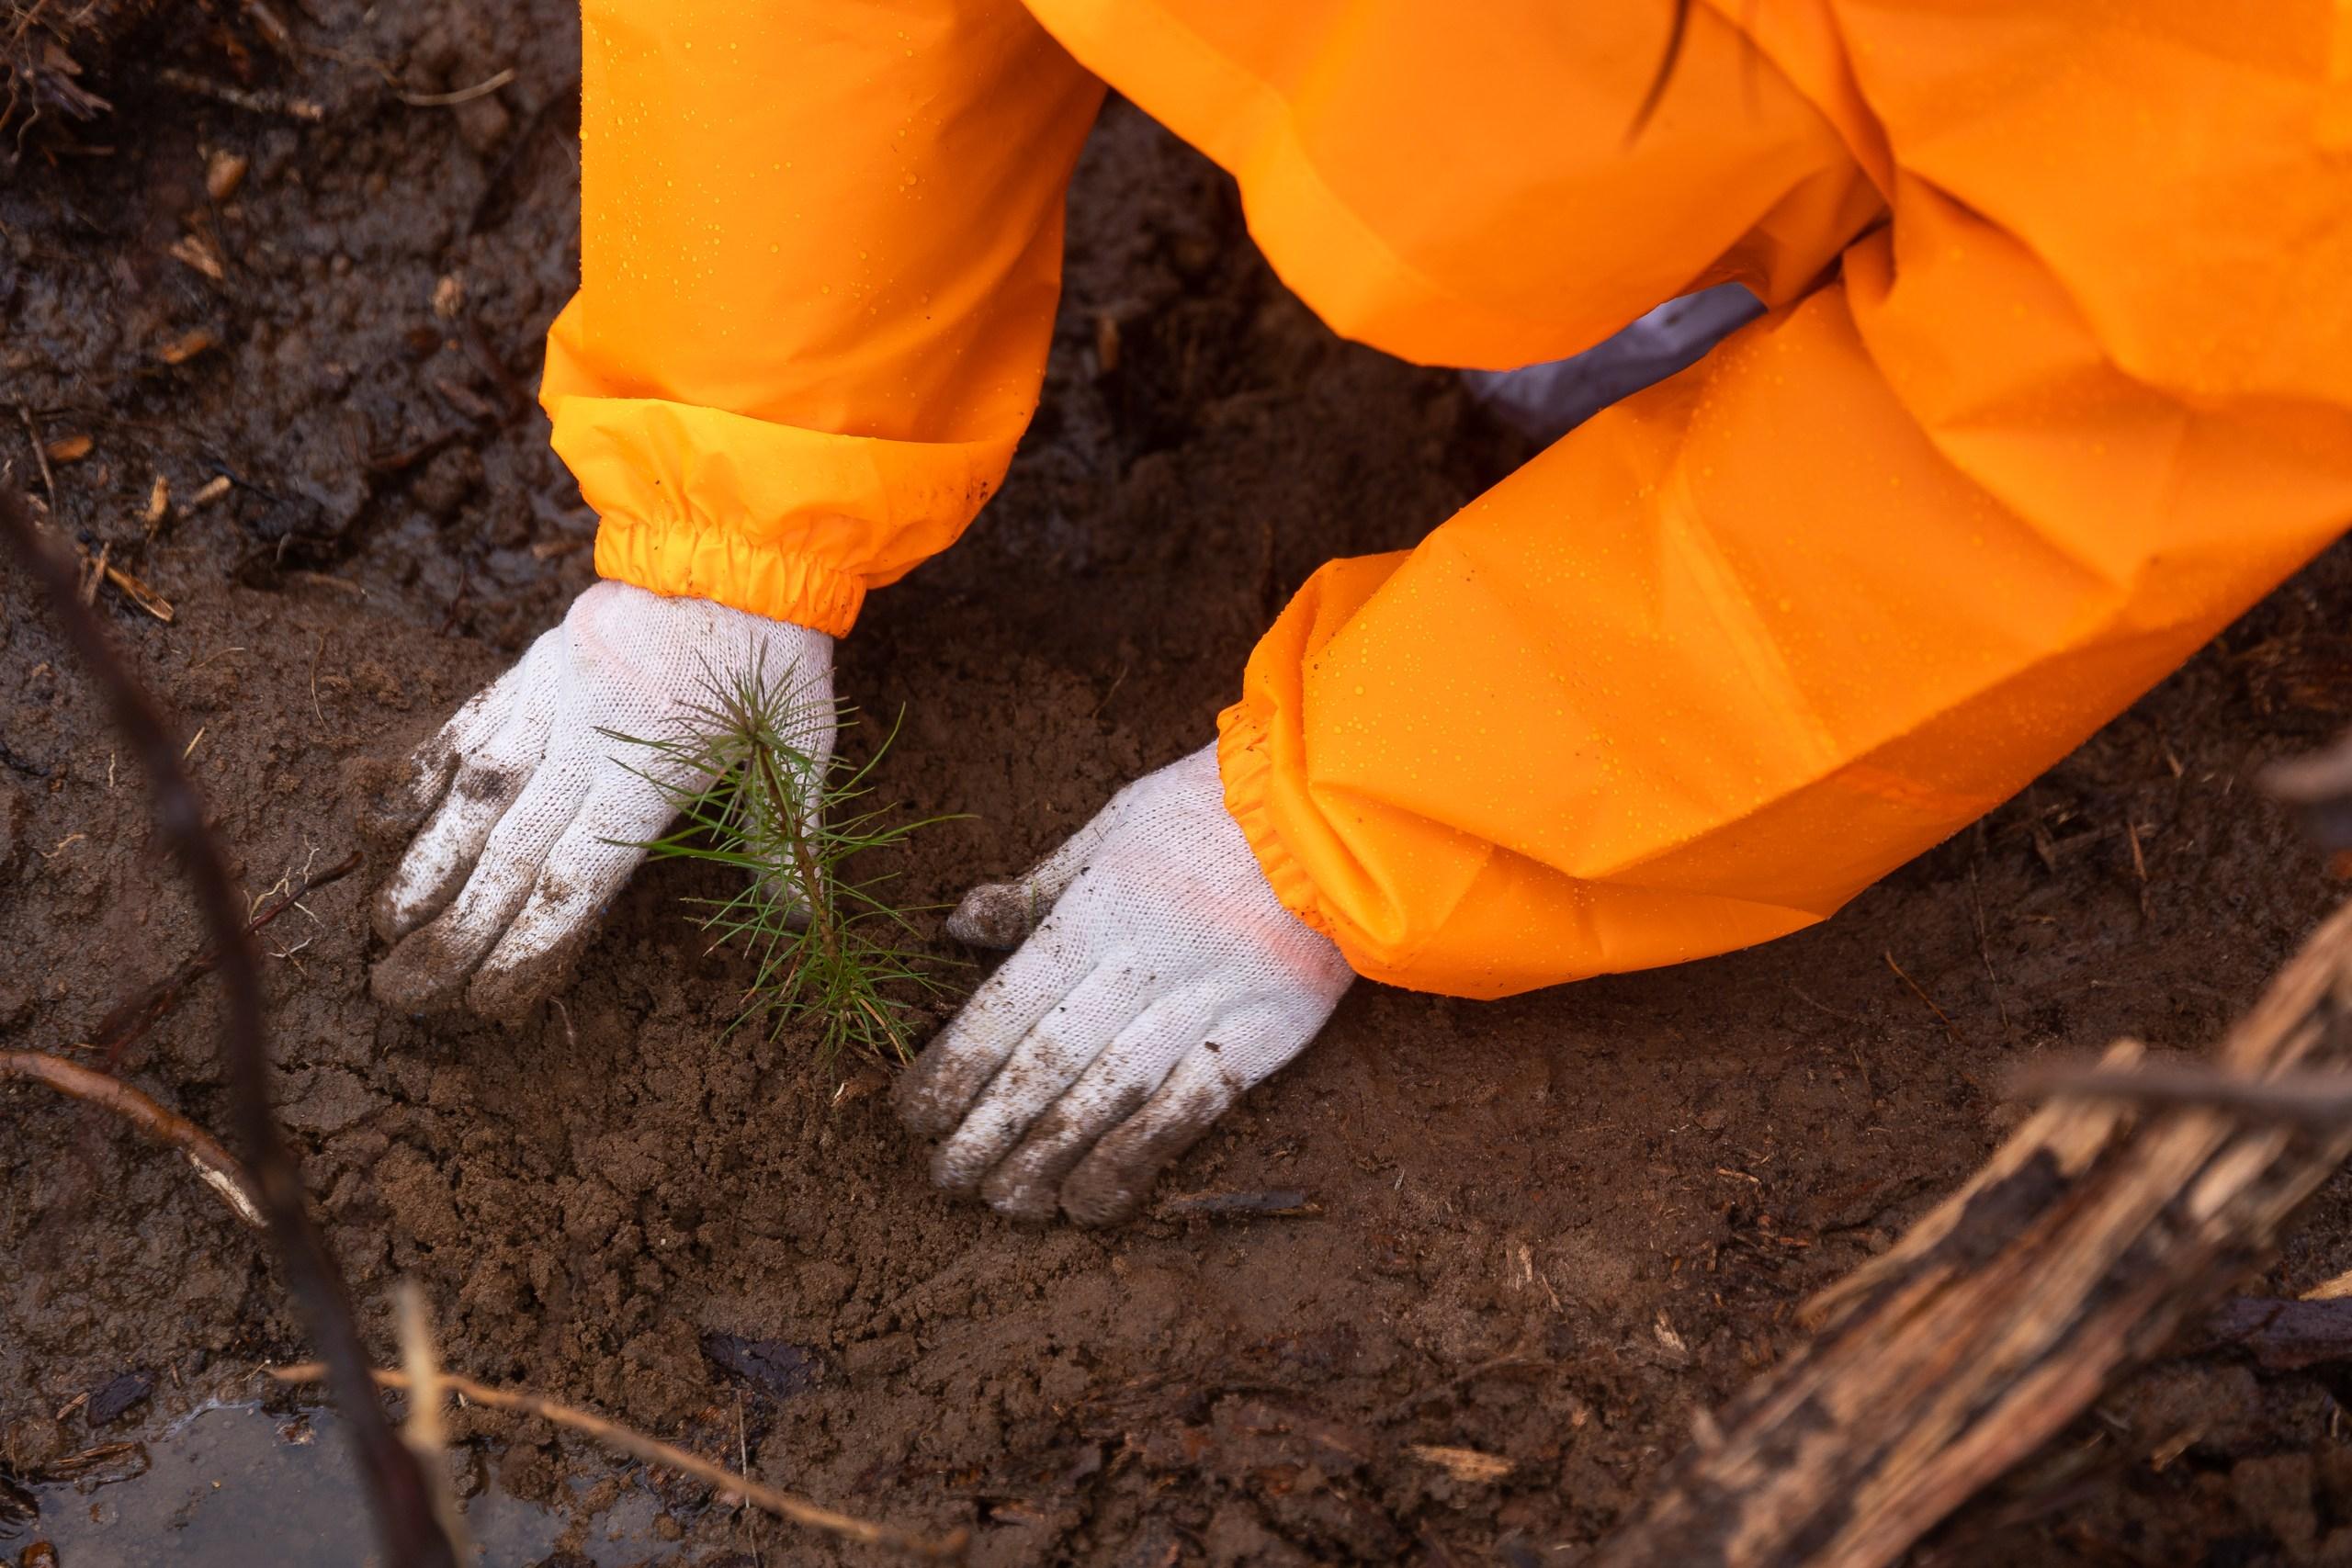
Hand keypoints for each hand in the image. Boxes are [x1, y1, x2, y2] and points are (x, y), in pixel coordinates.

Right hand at [367, 580, 833, 1022]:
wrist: (736, 553)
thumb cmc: (773, 661)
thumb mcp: (799, 748)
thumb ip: (789, 838)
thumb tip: (801, 920)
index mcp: (652, 776)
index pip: (576, 879)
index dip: (528, 945)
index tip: (490, 1000)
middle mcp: (586, 745)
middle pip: (508, 852)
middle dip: (454, 929)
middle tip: (406, 991)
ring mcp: (548, 703)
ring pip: (470, 794)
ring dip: (422, 863)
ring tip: (383, 927)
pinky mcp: (527, 668)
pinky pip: (462, 724)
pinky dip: (416, 771)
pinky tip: (377, 819)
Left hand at [896, 745, 1353, 1224]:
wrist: (1338, 810)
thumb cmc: (1211, 810)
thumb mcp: (1113, 824)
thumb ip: (1038, 887)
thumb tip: (960, 926)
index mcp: (1098, 909)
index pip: (1005, 1005)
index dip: (954, 1068)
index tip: (913, 1115)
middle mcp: (1143, 962)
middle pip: (1047, 1061)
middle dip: (986, 1128)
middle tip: (945, 1178)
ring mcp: (1206, 1003)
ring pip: (1107, 1097)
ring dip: (1046, 1158)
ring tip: (1005, 1202)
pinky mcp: (1263, 1036)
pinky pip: (1186, 1111)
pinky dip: (1133, 1161)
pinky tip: (1092, 1200)